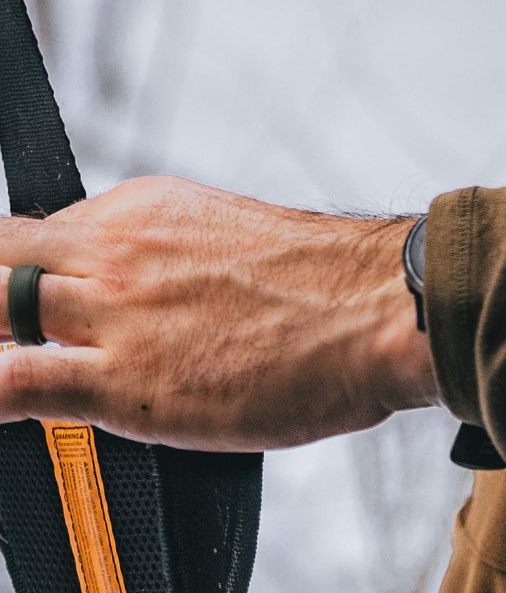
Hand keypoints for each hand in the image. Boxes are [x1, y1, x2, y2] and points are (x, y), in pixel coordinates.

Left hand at [0, 177, 436, 448]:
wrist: (380, 307)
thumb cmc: (327, 289)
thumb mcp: (225, 241)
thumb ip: (167, 267)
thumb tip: (151, 309)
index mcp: (141, 211)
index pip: (35, 238)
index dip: (11, 279)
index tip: (11, 311)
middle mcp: (115, 249)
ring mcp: (113, 312)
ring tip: (0, 351)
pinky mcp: (121, 379)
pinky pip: (13, 380)